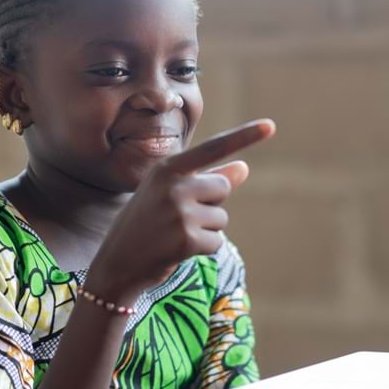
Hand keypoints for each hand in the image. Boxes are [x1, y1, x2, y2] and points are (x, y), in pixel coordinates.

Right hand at [89, 119, 275, 295]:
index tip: (271, 125)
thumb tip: (244, 168)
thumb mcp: (169, 195)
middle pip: (223, 188)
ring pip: (221, 219)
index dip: (244, 137)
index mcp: (167, 168)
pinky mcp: (186, 239)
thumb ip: (206, 180)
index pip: (213, 148)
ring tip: (173, 235)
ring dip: (205, 231)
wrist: (117, 263)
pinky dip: (203, 249)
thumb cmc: (145, 224)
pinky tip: (176, 250)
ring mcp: (179, 212)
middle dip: (210, 205)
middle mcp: (173, 185)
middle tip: (177, 218)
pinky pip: (216, 242)